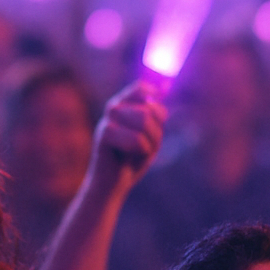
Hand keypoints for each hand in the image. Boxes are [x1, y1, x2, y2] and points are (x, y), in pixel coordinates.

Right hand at [88, 80, 167, 196]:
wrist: (112, 186)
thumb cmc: (132, 160)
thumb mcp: (151, 134)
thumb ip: (156, 111)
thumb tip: (166, 84)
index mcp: (124, 104)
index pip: (142, 88)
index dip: (155, 105)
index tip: (155, 124)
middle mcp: (114, 107)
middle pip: (150, 108)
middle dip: (157, 131)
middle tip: (148, 147)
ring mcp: (107, 119)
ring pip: (144, 118)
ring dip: (151, 140)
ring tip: (141, 152)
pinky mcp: (103, 135)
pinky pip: (136, 138)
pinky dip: (142, 150)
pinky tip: (130, 158)